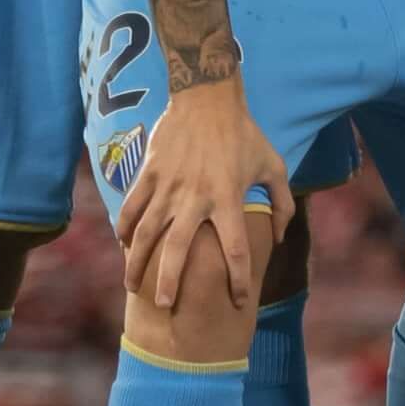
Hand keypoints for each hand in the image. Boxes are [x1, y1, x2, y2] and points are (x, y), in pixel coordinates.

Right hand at [114, 78, 292, 307]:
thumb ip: (281, 203)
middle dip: (170, 281)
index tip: (236, 300)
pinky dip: (125, 227)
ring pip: (147, 232)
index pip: (234, 249)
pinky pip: (132, 206)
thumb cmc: (245, 134)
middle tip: (165, 306)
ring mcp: (168, 186)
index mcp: (228, 198)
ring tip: (132, 285)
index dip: (236, 278)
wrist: (207, 99)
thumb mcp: (274, 165)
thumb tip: (280, 235)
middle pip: (178, 249)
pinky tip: (123, 244)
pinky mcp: (149, 173)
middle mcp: (195, 198)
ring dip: (138, 261)